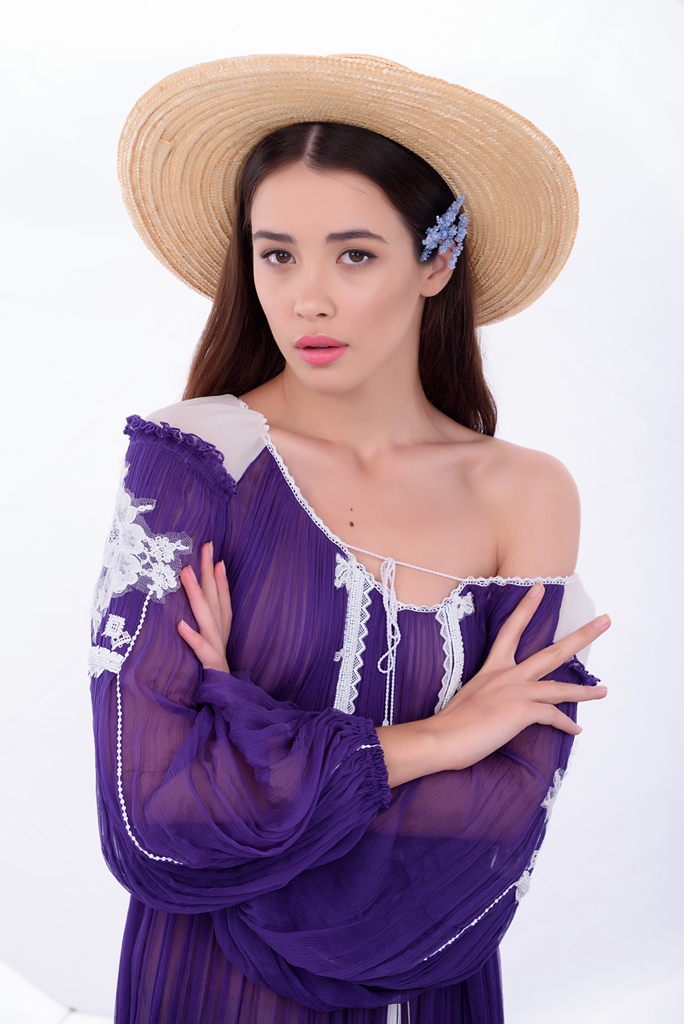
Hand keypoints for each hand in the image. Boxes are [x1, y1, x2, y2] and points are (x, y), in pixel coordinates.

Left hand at [177, 541, 232, 672]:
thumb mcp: (212, 646)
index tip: (214, 555)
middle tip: (205, 547)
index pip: (222, 598)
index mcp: (221, 629)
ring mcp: (217, 648)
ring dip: (197, 594)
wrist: (227, 703)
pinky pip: (202, 650)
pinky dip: (192, 638)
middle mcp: (221, 634)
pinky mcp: (211, 665)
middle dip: (209, 572)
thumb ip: (209, 625)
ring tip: (186, 573)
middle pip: (215, 598)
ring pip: (207, 617)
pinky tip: (180, 626)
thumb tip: (196, 609)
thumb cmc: (213, 674)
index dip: (219, 576)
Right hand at [377, 582, 609, 786]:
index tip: (539, 588)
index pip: (511, 630)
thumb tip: (500, 703)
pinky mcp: (520, 711)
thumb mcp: (471, 698)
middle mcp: (507, 675)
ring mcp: (515, 691)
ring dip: (585, 691)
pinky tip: (575, 731)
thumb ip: (489, 695)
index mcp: (492, 668)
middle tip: (605, 621)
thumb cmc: (451, 723)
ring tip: (604, 691)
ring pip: (560, 687)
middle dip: (582, 636)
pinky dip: (565, 725)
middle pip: (552, 652)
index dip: (526, 608)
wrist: (440, 737)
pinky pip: (552, 716)